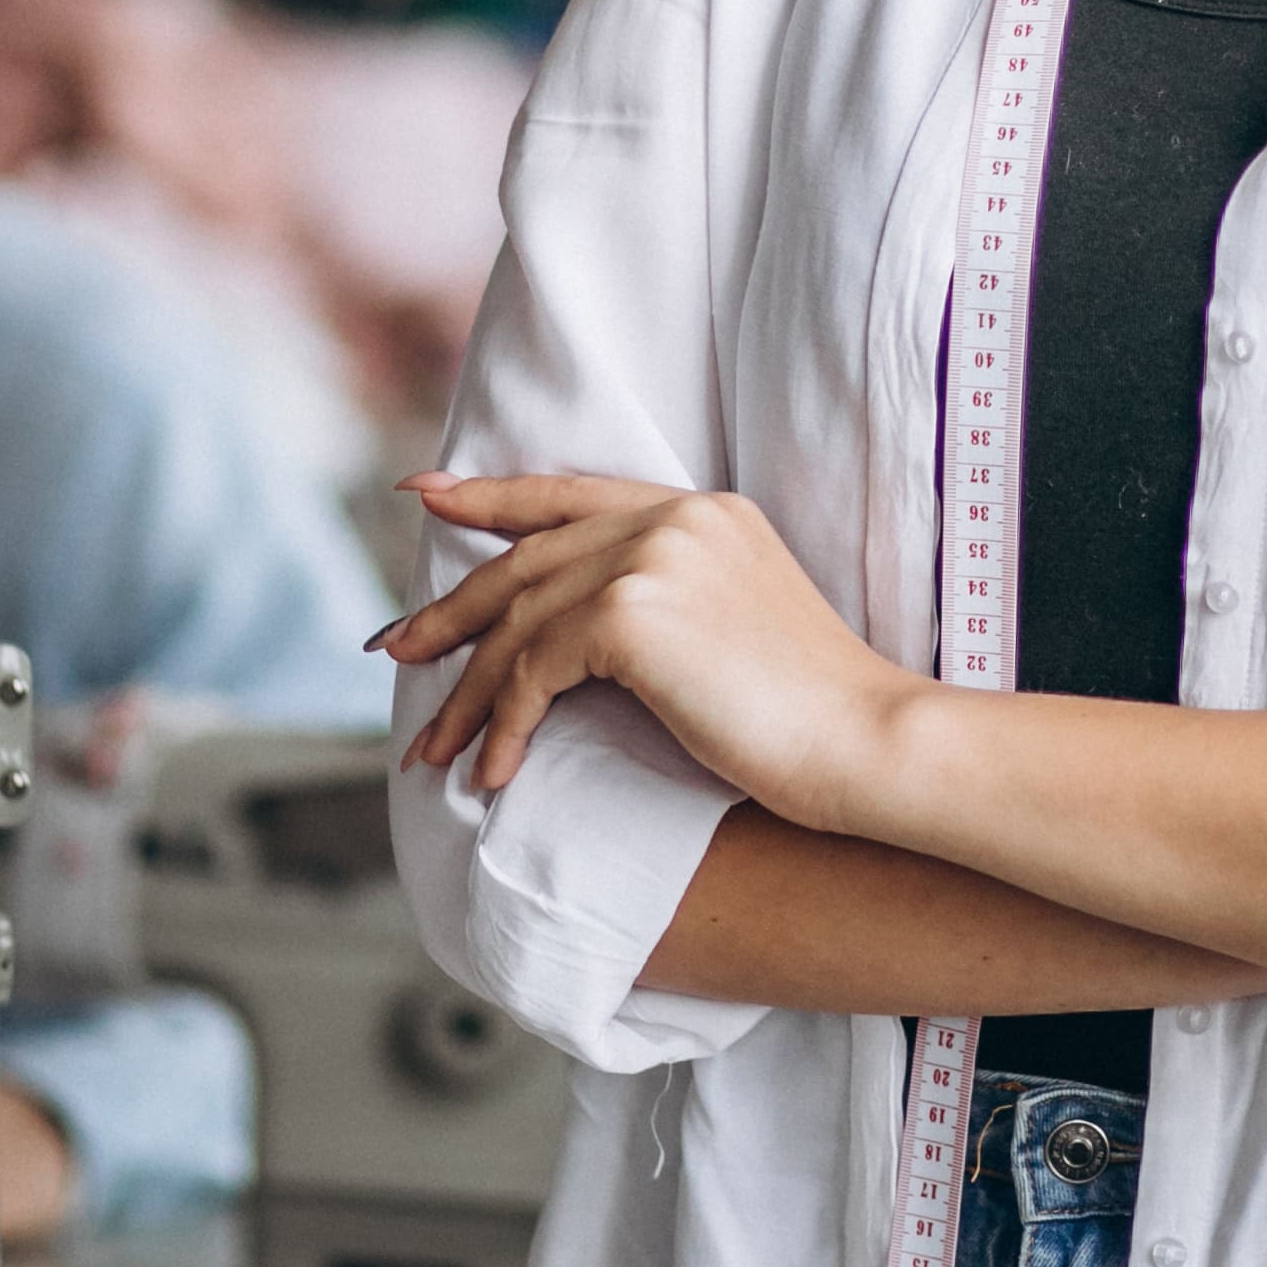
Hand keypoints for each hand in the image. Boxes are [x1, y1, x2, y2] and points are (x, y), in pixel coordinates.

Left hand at [384, 472, 921, 822]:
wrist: (869, 740)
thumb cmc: (815, 714)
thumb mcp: (738, 625)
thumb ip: (669, 599)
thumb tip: (582, 635)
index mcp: (701, 509)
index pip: (571, 493)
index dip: (492, 494)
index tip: (430, 494)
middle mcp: (673, 517)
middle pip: (528, 559)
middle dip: (454, 611)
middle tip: (397, 649)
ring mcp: (652, 556)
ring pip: (520, 620)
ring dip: (468, 693)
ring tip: (432, 747)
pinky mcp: (632, 614)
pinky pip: (535, 670)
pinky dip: (504, 725)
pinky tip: (494, 772)